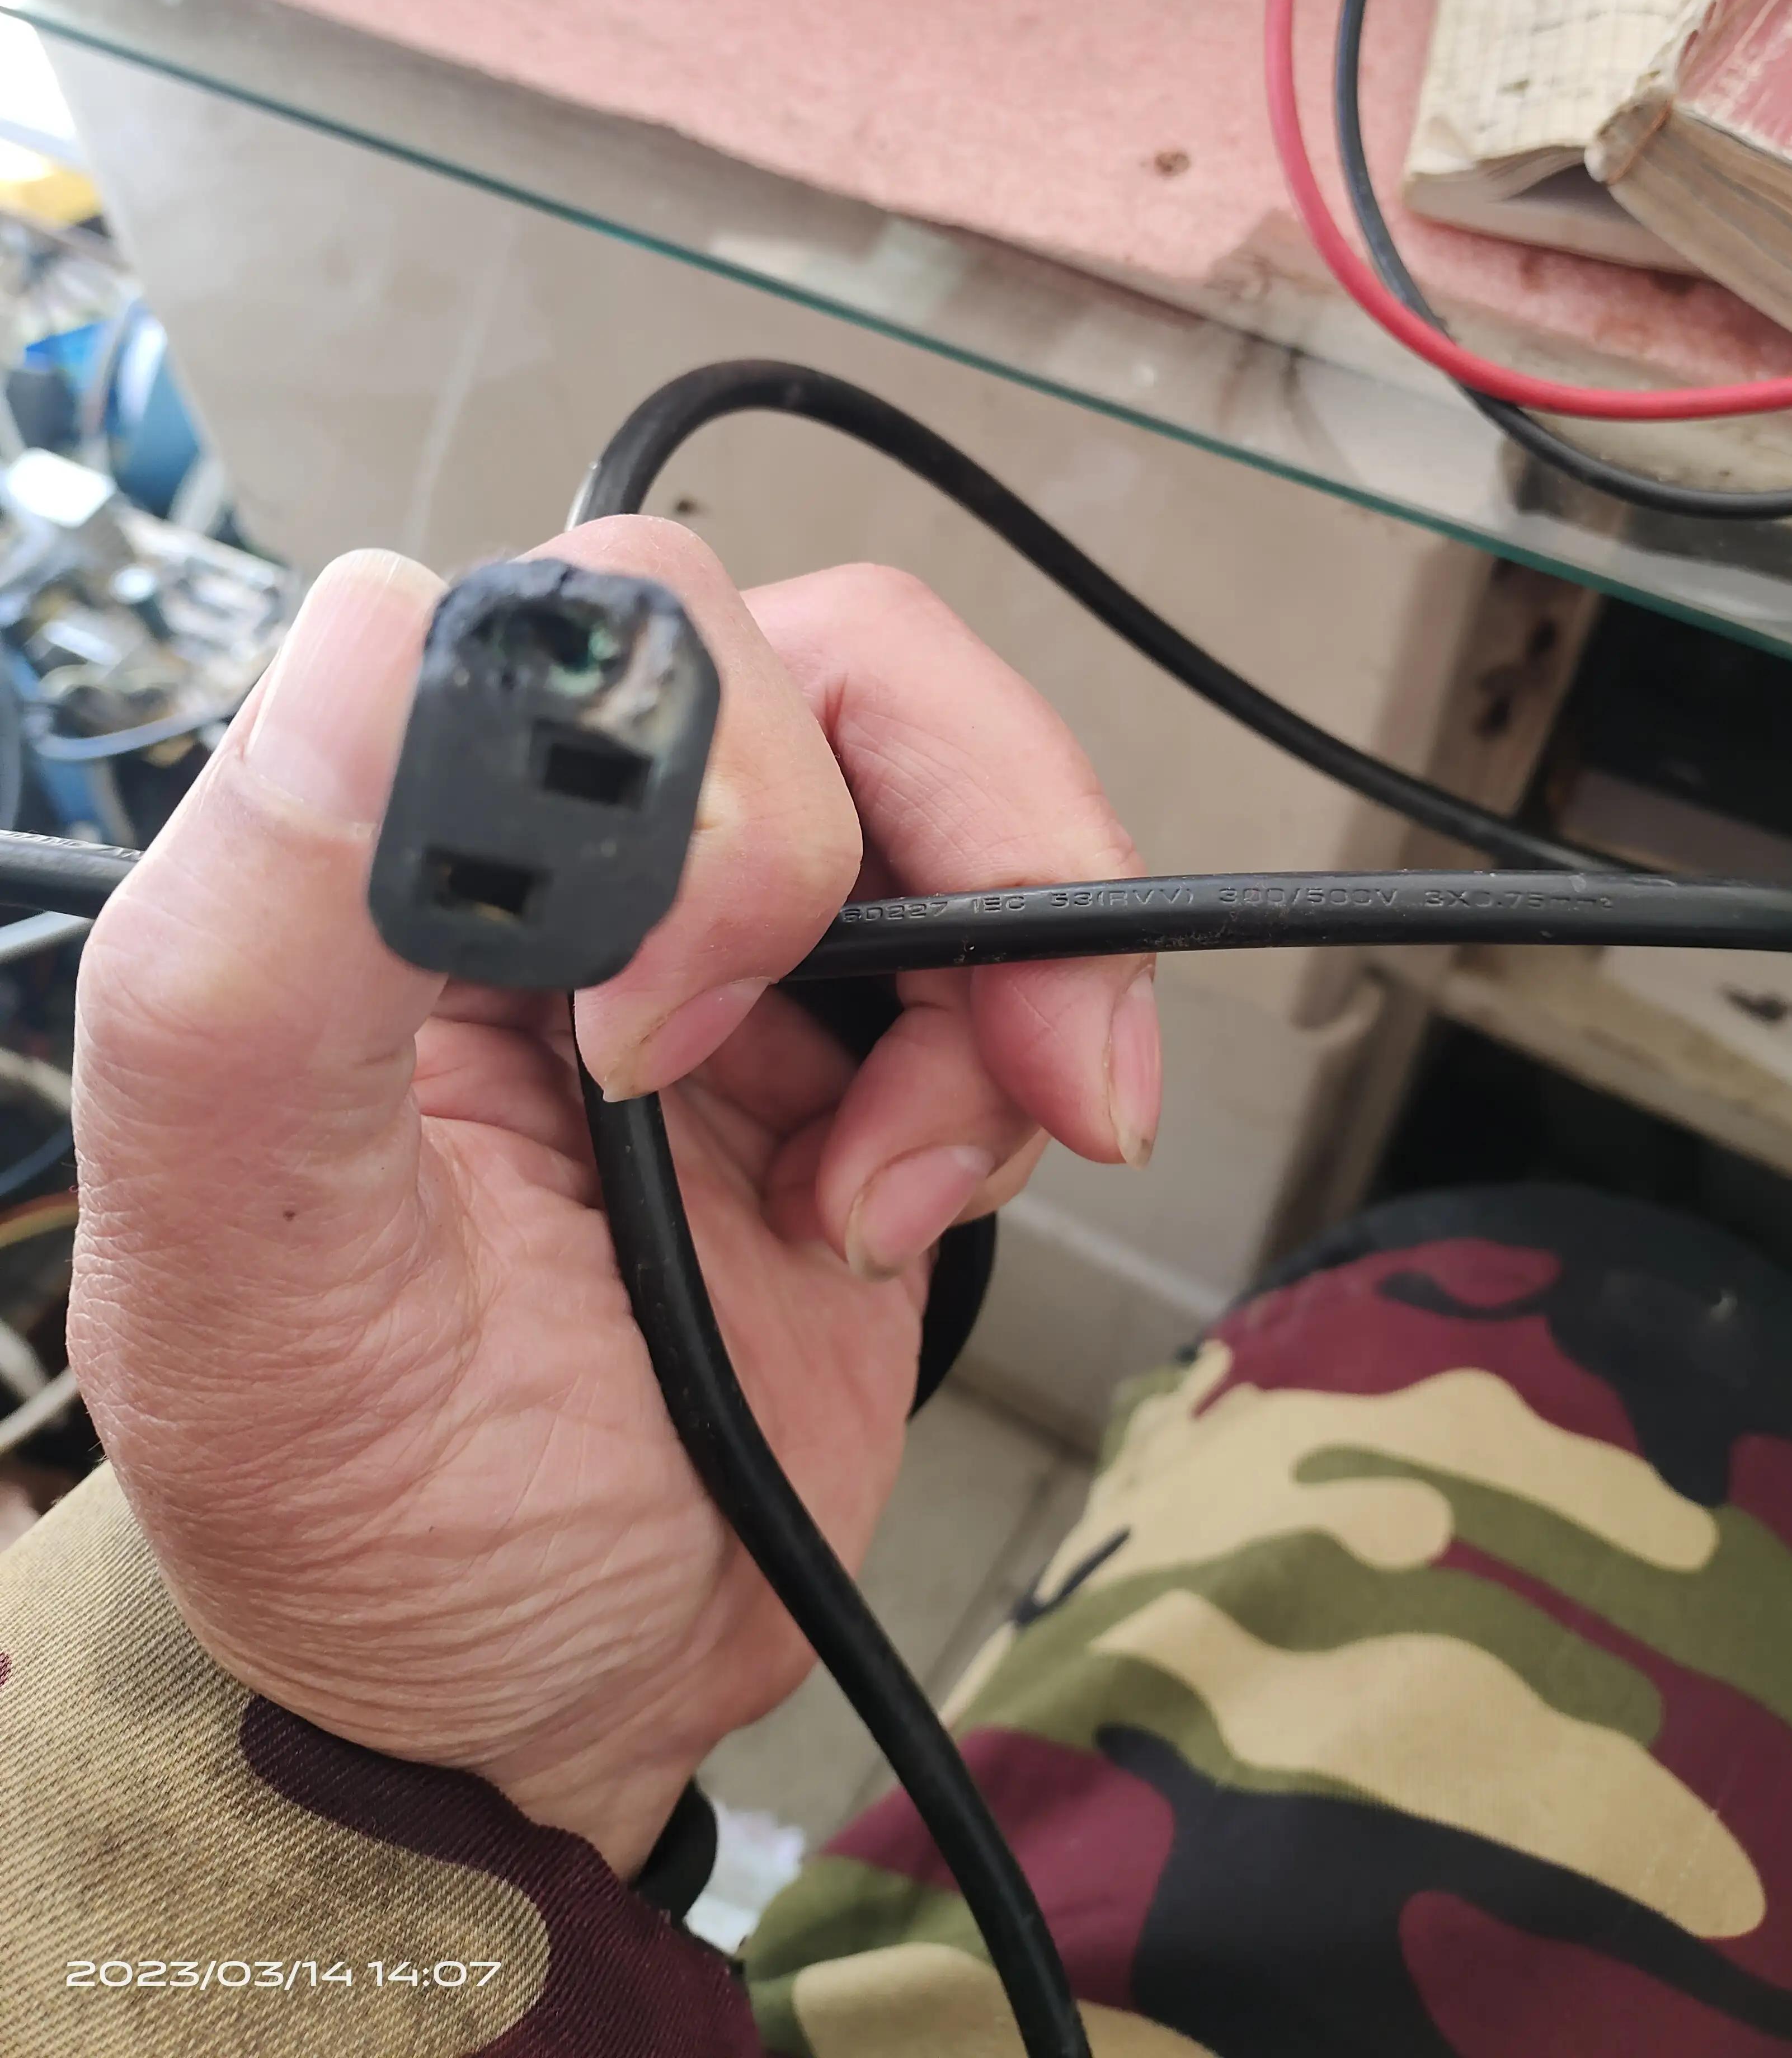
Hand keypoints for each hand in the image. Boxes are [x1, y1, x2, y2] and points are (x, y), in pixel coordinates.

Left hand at [66, 523, 1158, 1874]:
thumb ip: (251, 963)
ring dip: (1014, 961)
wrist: (550, 1686)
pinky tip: (892, 1207)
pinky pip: (1019, 939)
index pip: (591, 630)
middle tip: (841, 1096)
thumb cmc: (365, 1513)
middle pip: (825, 664)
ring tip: (905, 1185)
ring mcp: (734, 938)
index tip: (667, 1026)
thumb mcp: (246, 1281)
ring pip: (952, 775)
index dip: (701, 777)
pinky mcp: (859, 1027)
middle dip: (928, 847)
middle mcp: (568, 862)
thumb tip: (359, 630)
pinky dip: (1021, 1066)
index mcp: (389, 861)